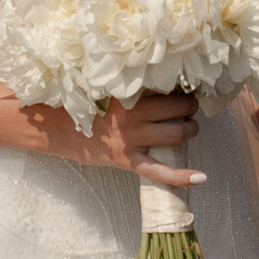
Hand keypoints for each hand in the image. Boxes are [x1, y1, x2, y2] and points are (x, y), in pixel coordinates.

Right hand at [60, 91, 205, 189]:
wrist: (57, 128)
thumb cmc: (85, 105)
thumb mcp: (109, 87)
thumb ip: (134, 84)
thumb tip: (164, 81)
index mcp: (130, 92)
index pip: (169, 87)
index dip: (183, 88)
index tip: (187, 87)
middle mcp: (134, 114)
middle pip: (179, 109)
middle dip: (191, 108)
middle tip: (190, 108)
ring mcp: (131, 138)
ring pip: (177, 134)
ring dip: (191, 130)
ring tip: (190, 127)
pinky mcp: (128, 160)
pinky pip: (160, 171)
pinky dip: (181, 176)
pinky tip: (201, 177)